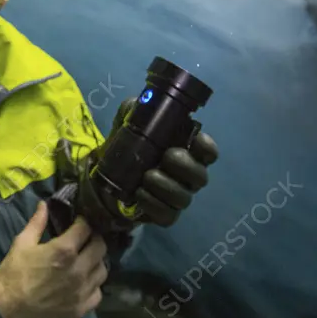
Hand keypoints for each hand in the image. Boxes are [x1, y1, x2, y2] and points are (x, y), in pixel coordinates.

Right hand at [0, 201, 107, 317]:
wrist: (7, 312)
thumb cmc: (13, 275)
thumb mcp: (22, 244)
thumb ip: (37, 223)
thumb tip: (44, 204)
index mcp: (64, 250)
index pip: (86, 228)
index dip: (83, 221)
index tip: (79, 221)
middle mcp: (78, 269)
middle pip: (100, 246)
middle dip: (94, 238)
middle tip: (85, 239)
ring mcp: (82, 290)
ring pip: (102, 270)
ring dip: (96, 262)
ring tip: (86, 260)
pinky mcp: (82, 308)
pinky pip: (98, 293)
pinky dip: (94, 285)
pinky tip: (84, 283)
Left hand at [113, 98, 218, 227]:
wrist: (108, 173)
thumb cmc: (130, 144)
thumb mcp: (131, 121)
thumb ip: (138, 109)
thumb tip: (141, 101)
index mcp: (187, 150)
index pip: (208, 152)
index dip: (206, 147)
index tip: (195, 140)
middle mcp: (188, 175)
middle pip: (201, 176)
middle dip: (185, 166)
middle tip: (166, 156)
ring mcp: (178, 196)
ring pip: (184, 197)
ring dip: (166, 186)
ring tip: (146, 177)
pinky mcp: (164, 214)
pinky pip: (167, 215)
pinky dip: (153, 205)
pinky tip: (139, 194)